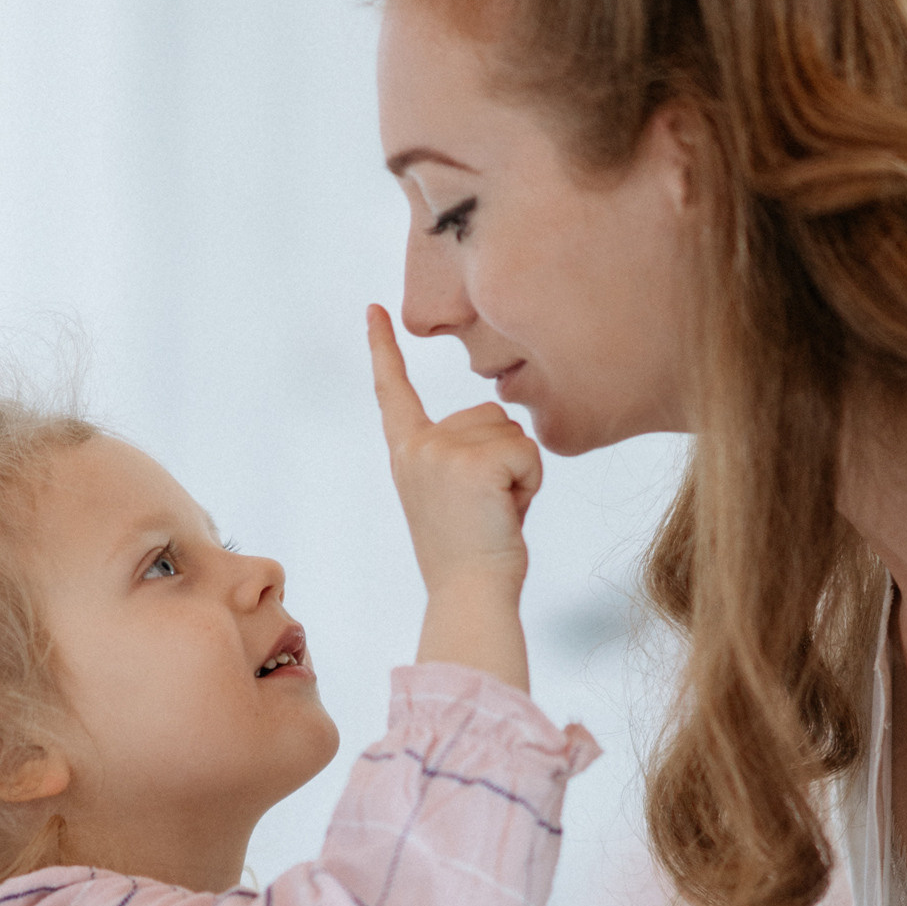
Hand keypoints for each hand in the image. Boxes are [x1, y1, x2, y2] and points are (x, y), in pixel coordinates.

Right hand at [366, 306, 538, 687]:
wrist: (469, 595)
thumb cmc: (472, 557)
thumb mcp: (456, 496)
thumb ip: (464, 456)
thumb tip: (505, 438)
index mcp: (406, 453)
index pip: (394, 391)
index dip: (384, 348)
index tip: (375, 309)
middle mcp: (417, 446)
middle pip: (491, 415)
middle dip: (505, 459)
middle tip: (487, 510)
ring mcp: (441, 452)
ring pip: (513, 433)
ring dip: (520, 473)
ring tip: (496, 513)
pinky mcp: (474, 462)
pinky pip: (528, 453)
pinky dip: (531, 485)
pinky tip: (506, 514)